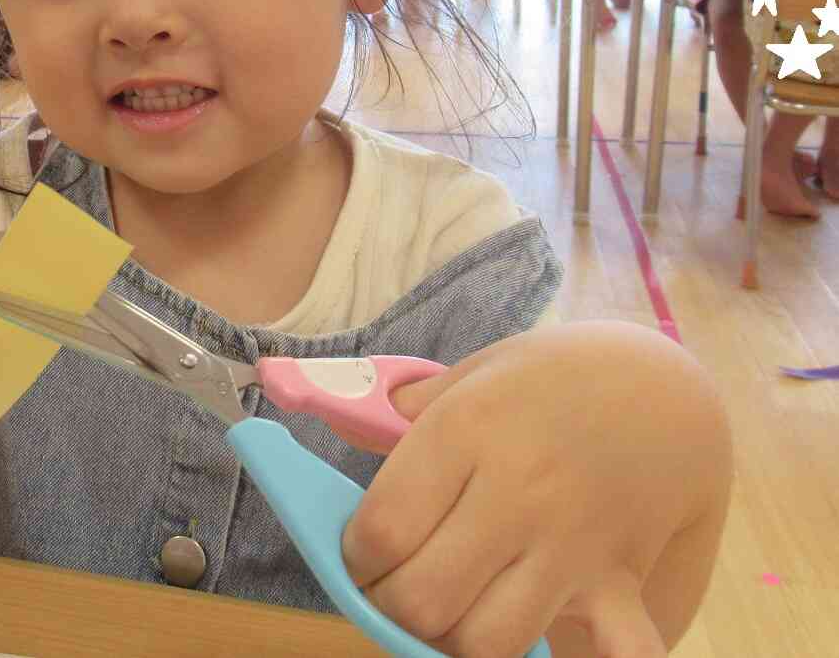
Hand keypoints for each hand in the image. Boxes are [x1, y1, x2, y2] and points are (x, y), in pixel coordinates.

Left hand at [343, 322, 728, 656]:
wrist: (662, 388)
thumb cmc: (551, 378)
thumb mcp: (474, 373)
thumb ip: (406, 414)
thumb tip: (340, 422)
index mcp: (467, 429)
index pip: (382, 529)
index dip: (355, 559)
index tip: (360, 557)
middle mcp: (517, 489)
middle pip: (424, 599)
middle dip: (390, 606)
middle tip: (393, 587)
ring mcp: (570, 541)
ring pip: (488, 641)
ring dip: (455, 638)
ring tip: (450, 609)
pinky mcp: (617, 579)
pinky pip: (614, 649)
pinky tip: (548, 644)